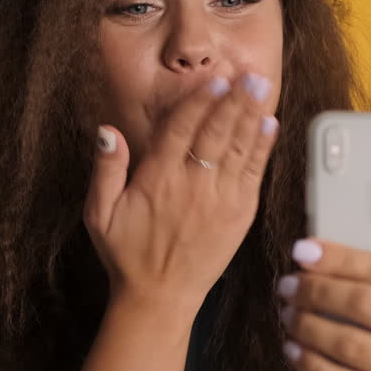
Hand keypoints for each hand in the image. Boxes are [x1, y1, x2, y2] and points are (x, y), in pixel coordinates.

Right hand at [85, 73, 278, 318]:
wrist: (159, 297)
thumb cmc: (126, 254)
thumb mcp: (99, 214)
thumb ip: (105, 171)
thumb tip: (106, 131)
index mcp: (157, 180)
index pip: (181, 130)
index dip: (199, 102)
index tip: (213, 80)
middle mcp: (192, 186)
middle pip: (217, 133)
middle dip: (235, 100)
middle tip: (250, 74)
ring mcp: (219, 200)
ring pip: (239, 149)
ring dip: (253, 116)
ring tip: (263, 87)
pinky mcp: (240, 216)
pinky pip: (253, 174)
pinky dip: (263, 149)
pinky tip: (270, 126)